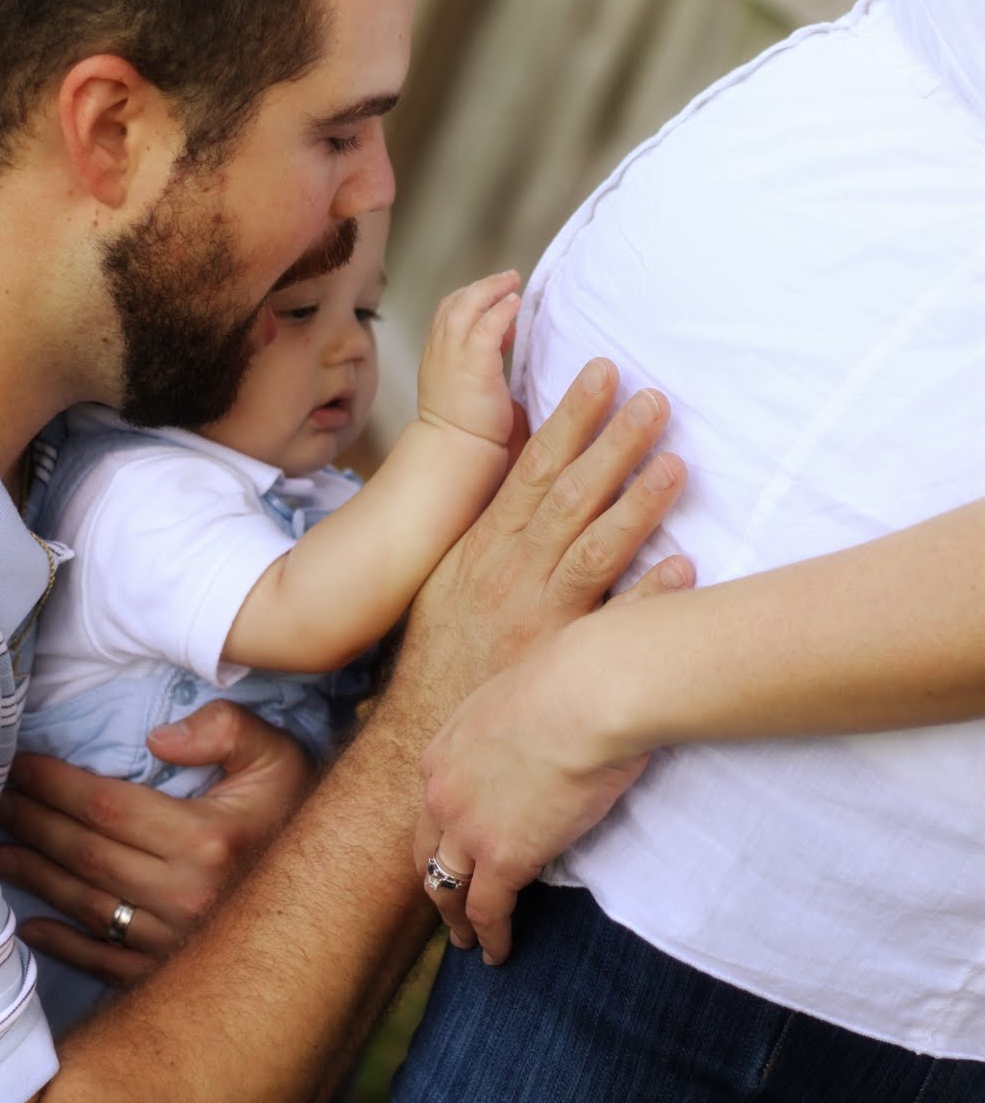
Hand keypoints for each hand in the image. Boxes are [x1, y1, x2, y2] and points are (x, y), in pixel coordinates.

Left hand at [0, 703, 312, 985]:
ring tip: (3, 849)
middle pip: (87, 855)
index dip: (57, 785)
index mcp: (208, 839)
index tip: (23, 766)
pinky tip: (32, 924)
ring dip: (38, 876)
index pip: (108, 806)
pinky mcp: (173, 970)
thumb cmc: (299, 807)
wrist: (337, 886)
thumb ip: (223, 729)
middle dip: (35, 823)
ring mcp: (178, 940)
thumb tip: (158, 739)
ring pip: (88, 905)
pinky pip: (104, 960)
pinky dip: (62, 944)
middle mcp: (187, 895)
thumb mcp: (276, 751)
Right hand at [389, 360, 685, 737]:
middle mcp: (514, 572)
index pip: (533, 466)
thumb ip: (495, 524)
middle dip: (613, 442)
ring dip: (637, 504)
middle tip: (654, 398)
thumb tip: (528, 469)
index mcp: (488, 543)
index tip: (603, 373)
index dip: (571, 417)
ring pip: (593, 550)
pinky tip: (685, 570)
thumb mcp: (453, 572)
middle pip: (570, 495)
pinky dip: (647, 599)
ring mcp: (540, 618)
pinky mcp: (561, 665)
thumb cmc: (444, 647)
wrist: (418, 729)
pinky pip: (611, 628)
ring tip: (676, 462)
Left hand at [414, 559, 692, 964]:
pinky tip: (500, 953)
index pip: (433, 799)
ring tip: (469, 939)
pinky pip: (490, 911)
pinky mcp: (505, 857)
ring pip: (448, 888)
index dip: (442, 827)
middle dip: (436, 878)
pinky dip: (492, 937)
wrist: (589, 689)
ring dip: (456, 918)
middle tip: (449, 903)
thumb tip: (555, 701)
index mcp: (447, 744)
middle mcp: (443, 788)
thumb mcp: (532, 684)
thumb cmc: (578, 671)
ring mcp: (468, 826)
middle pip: (428, 848)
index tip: (455, 844)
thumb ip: (530, 708)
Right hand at [417, 270, 519, 447]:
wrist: (457, 450)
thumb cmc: (466, 428)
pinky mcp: (474, 365)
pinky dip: (501, 310)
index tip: (494, 300)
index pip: (447, 314)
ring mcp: (453, 356)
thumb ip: (482, 356)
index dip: (469, 300)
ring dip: (491, 289)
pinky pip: (487, 326)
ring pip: (466, 307)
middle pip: (454, 303)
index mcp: (437, 357)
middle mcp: (440, 351)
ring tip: (512, 280)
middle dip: (481, 286)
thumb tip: (504, 334)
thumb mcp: (467, 385)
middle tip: (507, 277)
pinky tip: (515, 303)